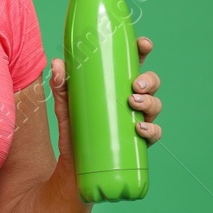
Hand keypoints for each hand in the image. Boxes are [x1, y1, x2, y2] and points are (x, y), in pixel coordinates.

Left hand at [47, 35, 163, 156]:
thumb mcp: (65, 106)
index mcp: (117, 86)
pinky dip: (151, 129)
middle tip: (135, 85)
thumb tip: (57, 63)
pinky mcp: (138, 143)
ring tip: (134, 103)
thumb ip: (61, 86)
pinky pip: (154, 133)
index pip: (135, 63)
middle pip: (151, 83)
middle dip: (149, 80)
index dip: (143, 50)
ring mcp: (138, 121)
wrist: (73, 167)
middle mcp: (131, 101)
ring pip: (155, 105)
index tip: (143, 45)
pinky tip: (140, 128)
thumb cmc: (74, 130)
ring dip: (149, 102)